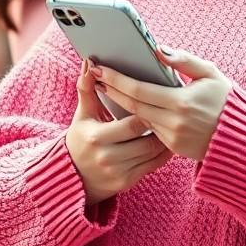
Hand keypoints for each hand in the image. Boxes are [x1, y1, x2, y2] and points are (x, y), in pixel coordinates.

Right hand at [66, 59, 172, 206]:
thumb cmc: (80, 139)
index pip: (132, 123)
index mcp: (96, 136)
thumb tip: (90, 63)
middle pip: (145, 140)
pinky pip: (152, 166)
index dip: (147, 112)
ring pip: (152, 154)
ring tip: (171, 124)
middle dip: (159, 126)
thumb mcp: (82, 115)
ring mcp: (118, 172)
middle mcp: (107, 157)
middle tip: (171, 113)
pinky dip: (162, 154)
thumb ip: (86, 88)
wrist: (74, 176)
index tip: (157, 101)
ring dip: (165, 139)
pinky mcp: (127, 182)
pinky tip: (167, 142)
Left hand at [91, 46, 232, 161]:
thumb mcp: (211, 74)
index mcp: (182, 102)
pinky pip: (150, 130)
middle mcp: (174, 123)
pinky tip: (128, 105)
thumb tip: (158, 49)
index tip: (100, 68)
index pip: (139, 90)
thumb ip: (184, 60)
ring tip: (107, 87)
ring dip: (121, 104)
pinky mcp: (173, 148)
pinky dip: (137, 117)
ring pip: (138, 119)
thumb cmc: (228, 101)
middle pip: (132, 105)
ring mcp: (172, 138)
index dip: (116, 79)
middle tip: (95, 75)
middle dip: (111, 90)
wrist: (243, 138)